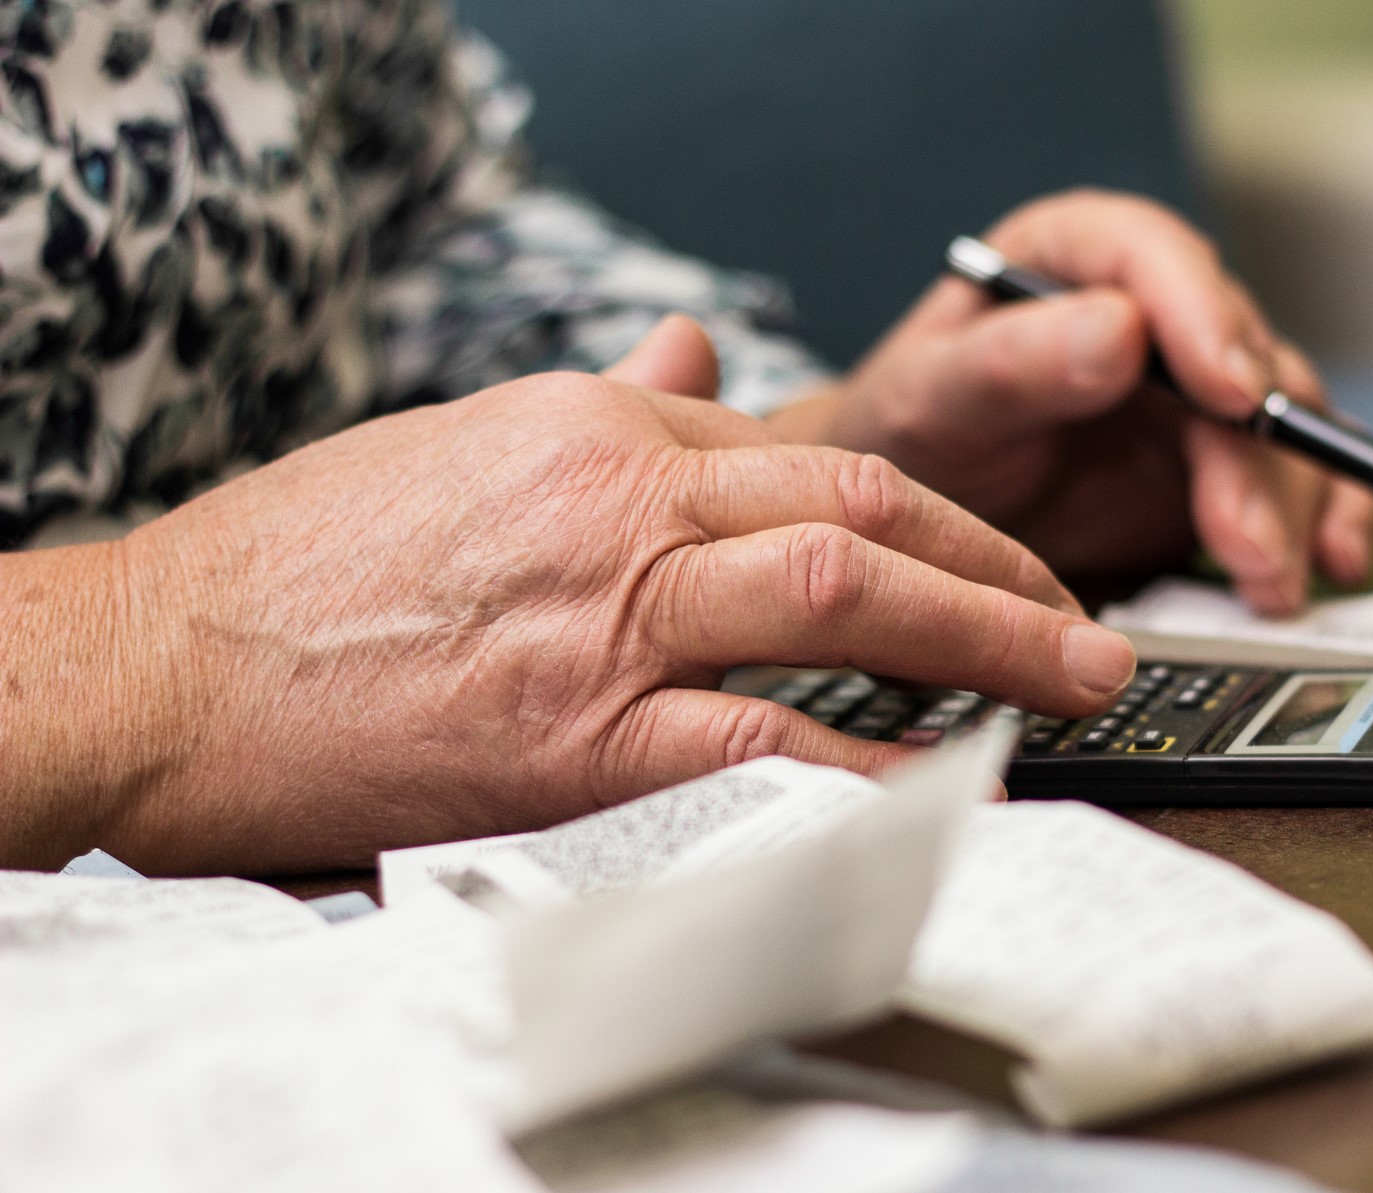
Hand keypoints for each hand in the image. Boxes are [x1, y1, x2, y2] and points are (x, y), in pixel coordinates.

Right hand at [0, 318, 1135, 873]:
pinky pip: (763, 734)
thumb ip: (609, 403)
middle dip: (1004, 566)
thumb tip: (703, 356)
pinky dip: (871, 757)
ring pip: (846, 594)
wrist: (164, 662)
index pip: (821, 453)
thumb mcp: (468, 443)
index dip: (941, 513)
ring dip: (987, 637)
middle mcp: (622, 500)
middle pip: (867, 507)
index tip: (1000, 564)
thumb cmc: (308, 564)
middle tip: (1089, 623)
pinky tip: (949, 777)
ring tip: (1075, 679)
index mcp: (603, 431)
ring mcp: (606, 611)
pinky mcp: (575, 731)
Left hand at [768, 190, 1372, 615]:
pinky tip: (1334, 562)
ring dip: (1291, 507)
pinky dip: (1325, 520)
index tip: (1229, 392)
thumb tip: (1119, 329)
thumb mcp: (931, 401)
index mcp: (1075, 257)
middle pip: (1239, 357)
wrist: (911, 524)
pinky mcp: (1225, 463)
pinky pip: (1297, 478)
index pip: (1154, 258)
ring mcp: (1199, 392)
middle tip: (1243, 540)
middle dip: (1254, 456)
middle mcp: (1156, 311)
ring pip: (1282, 429)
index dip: (1202, 318)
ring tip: (1270, 586)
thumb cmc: (911, 437)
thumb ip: (1010, 364)